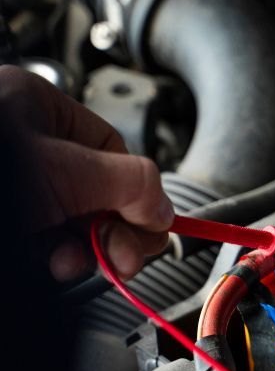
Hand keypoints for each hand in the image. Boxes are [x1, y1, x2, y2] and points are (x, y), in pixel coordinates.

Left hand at [0, 65, 173, 281]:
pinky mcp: (7, 222)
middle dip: (108, 229)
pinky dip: (51, 257)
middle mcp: (21, 142)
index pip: (112, 153)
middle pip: (93, 190)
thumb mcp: (67, 173)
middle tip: (119, 255)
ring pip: (66, 221)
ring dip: (78, 249)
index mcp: (36, 108)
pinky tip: (48, 262)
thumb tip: (163, 206)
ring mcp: (10, 184)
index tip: (150, 229)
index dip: (136, 194)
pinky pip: (41, 241)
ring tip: (67, 260)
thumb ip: (129, 184)